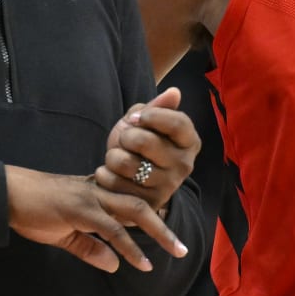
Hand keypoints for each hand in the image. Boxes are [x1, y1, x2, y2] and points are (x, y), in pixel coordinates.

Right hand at [6, 166, 188, 273]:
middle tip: (184, 248)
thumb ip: (90, 248)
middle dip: (165, 227)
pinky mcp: (81, 210)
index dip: (153, 217)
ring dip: (159, 233)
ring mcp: (92, 198)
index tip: (169, 236)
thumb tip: (114, 266)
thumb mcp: (65, 233)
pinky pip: (112, 229)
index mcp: (97, 192)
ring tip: (176, 251)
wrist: (7, 194)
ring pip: (135, 212)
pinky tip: (142, 262)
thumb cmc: (33, 210)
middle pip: (142, 204)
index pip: (132, 201)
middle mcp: (100, 191)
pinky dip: (130, 247)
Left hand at [93, 87, 200, 214]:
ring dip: (112, 156)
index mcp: (190, 141)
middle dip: (126, 136)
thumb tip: (174, 92)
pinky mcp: (147, 203)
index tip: (134, 118)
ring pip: (125, 163)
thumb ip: (157, 106)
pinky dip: (105, 174)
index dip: (150, 116)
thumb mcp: (146, 122)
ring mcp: (167, 186)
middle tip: (125, 140)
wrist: (130, 180)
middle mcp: (185, 165)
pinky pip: (114, 182)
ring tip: (117, 158)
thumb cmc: (139, 144)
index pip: (176, 123)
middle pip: (144, 141)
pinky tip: (111, 174)